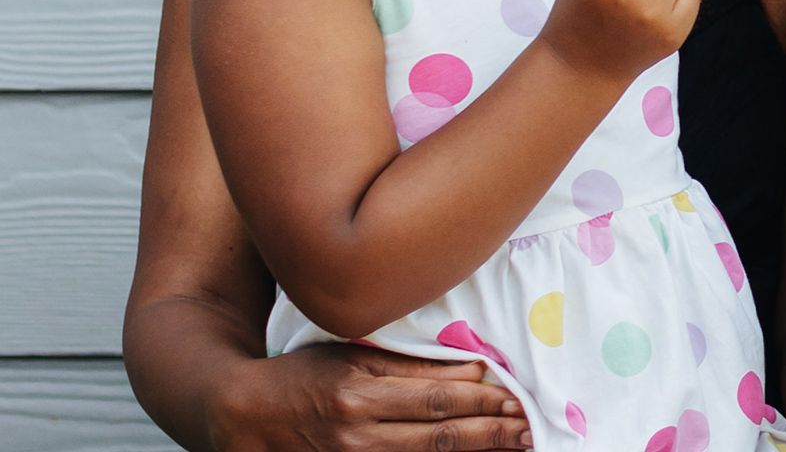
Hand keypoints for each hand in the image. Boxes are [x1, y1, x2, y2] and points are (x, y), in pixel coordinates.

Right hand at [206, 344, 529, 451]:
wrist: (238, 417)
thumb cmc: (301, 379)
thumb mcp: (351, 359)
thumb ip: (411, 367)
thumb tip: (473, 369)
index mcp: (357, 397)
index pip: (437, 400)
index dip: (483, 401)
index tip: (517, 398)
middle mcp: (355, 436)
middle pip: (440, 437)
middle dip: (492, 433)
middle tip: (530, 428)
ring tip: (517, 445)